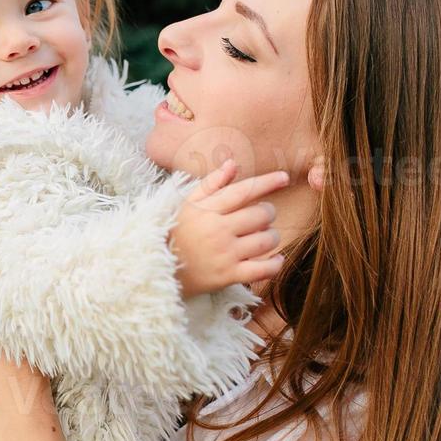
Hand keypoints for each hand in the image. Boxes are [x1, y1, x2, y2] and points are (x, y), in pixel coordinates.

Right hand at [170, 161, 289, 298]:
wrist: (156, 269)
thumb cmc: (175, 232)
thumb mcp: (186, 204)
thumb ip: (211, 184)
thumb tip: (232, 164)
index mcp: (207, 209)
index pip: (244, 190)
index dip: (267, 182)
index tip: (284, 178)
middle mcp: (217, 230)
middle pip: (261, 215)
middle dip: (267, 213)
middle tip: (262, 216)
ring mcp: (224, 255)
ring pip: (267, 240)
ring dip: (272, 236)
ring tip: (264, 236)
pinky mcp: (228, 276)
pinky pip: (263, 269)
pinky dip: (275, 263)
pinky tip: (275, 259)